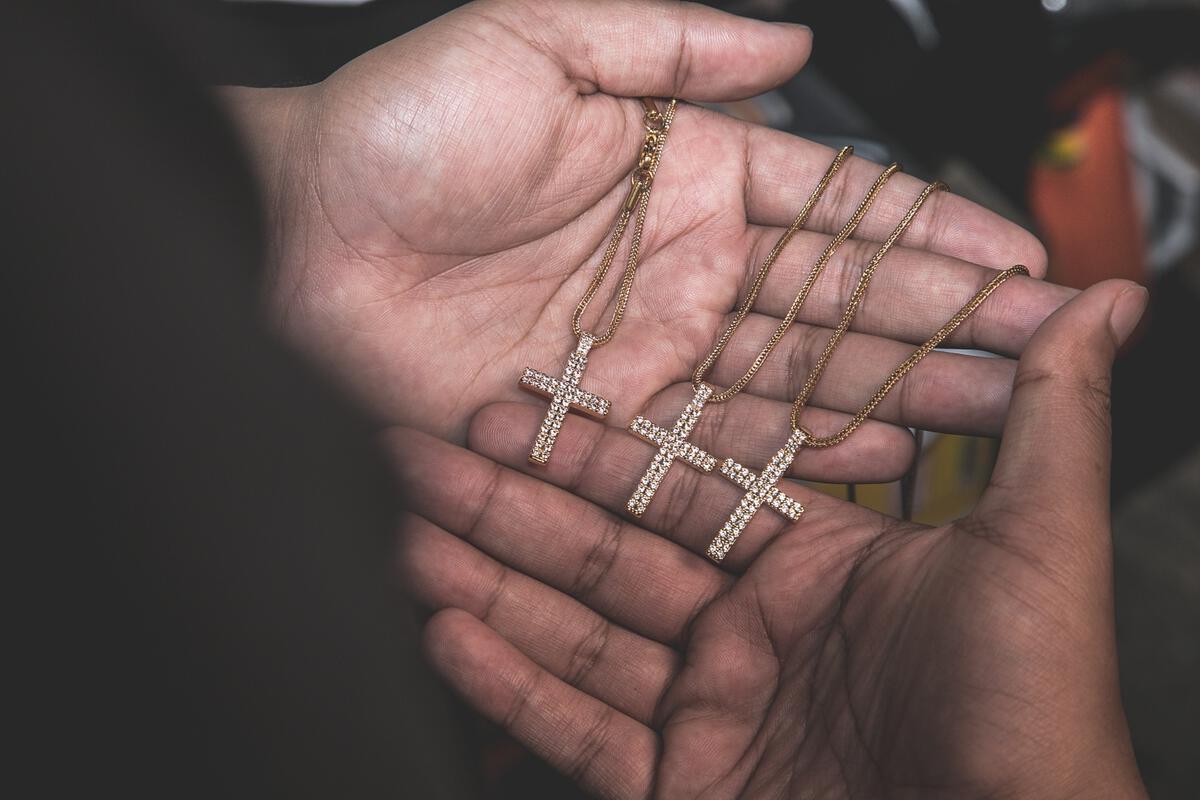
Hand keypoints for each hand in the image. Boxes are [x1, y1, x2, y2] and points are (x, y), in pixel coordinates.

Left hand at [224, 0, 1064, 485]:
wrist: (294, 239)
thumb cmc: (394, 130)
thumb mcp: (538, 39)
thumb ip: (672, 42)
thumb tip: (792, 39)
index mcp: (682, 174)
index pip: (832, 204)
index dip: (923, 228)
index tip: (1007, 254)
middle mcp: (678, 268)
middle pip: (834, 300)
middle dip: (936, 322)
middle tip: (1028, 348)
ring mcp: (646, 350)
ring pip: (792, 375)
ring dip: (889, 391)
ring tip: (981, 409)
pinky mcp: (601, 421)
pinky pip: (712, 440)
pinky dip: (792, 448)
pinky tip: (866, 451)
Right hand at [390, 280, 1147, 798]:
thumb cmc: (1038, 712)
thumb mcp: (1039, 545)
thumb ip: (1045, 419)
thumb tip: (1099, 302)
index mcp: (816, 564)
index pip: (680, 484)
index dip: (595, 447)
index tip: (516, 410)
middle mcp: (753, 630)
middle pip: (608, 553)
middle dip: (511, 508)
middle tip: (422, 461)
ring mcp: (711, 712)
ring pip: (578, 633)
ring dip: (492, 584)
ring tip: (410, 537)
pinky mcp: (679, 787)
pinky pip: (579, 731)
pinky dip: (512, 687)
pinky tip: (446, 634)